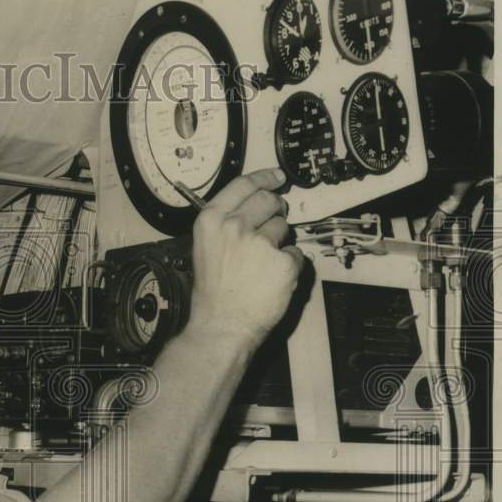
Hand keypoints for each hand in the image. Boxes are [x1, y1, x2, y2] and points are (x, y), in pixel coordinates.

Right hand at [187, 168, 304, 348]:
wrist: (221, 324)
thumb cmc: (213, 293)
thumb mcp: (205, 248)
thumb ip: (224, 224)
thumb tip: (253, 207)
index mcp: (212, 221)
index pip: (243, 185)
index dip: (264, 177)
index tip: (276, 177)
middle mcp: (234, 227)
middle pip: (268, 201)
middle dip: (276, 210)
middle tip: (275, 222)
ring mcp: (260, 243)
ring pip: (284, 228)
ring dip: (280, 243)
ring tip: (263, 265)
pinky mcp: (282, 262)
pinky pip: (295, 254)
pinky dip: (289, 266)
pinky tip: (271, 279)